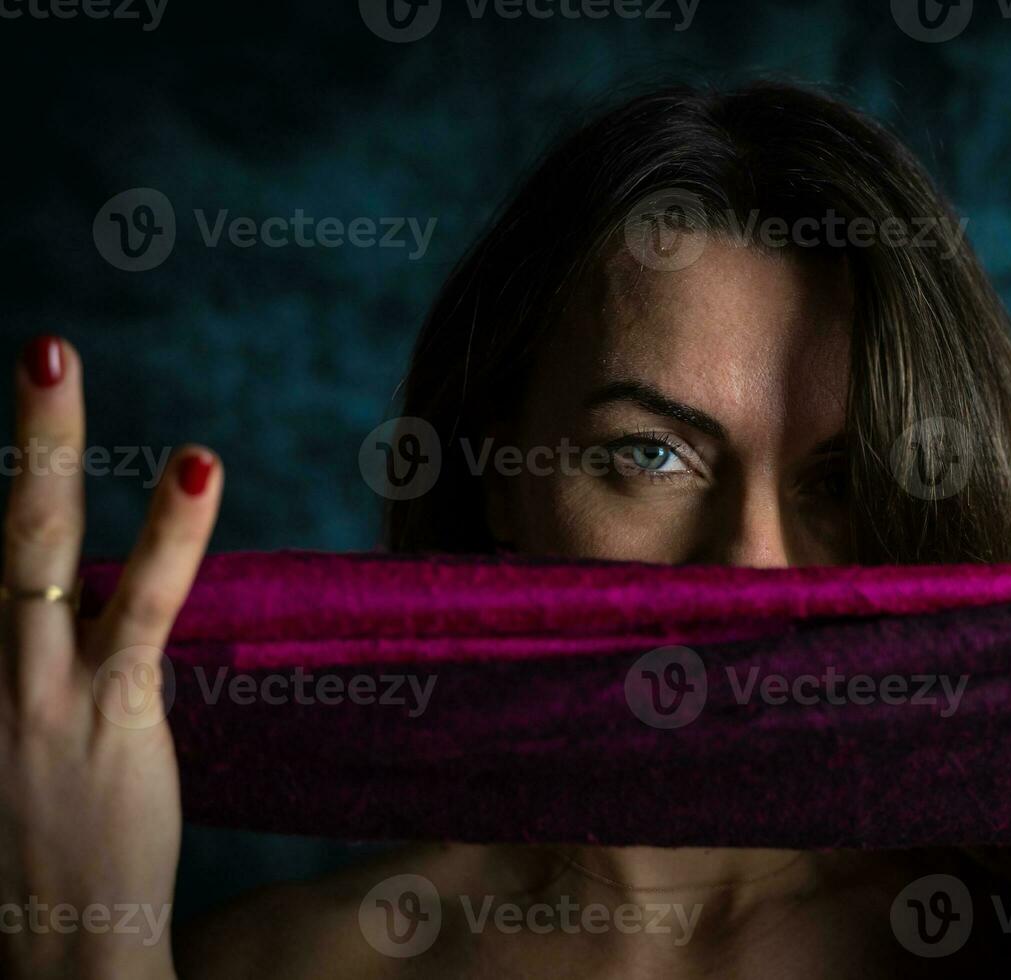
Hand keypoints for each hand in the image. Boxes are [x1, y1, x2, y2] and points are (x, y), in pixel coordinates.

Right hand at [0, 337, 220, 979]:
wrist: (51, 956)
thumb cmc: (29, 850)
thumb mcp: (9, 744)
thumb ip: (25, 662)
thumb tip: (64, 602)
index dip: (10, 494)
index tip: (33, 420)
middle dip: (17, 439)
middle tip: (38, 347)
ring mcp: (26, 691)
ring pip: (31, 549)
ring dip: (42, 447)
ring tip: (45, 355)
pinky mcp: (103, 714)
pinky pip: (138, 606)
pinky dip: (169, 534)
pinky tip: (196, 465)